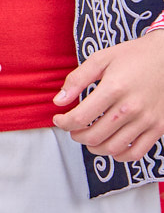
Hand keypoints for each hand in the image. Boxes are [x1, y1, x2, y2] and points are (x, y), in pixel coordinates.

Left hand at [52, 29, 163, 159]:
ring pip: (113, 148)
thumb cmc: (133, 56)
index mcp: (114, 89)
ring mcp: (147, 120)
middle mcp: (131, 108)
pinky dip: (119, 155)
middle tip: (72, 129)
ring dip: (94, 147)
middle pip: (95, 135)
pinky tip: (110, 145)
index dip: (63, 122)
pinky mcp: (158, 128)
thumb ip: (76, 80)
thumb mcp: (100, 59)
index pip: (81, 117)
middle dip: (76, 136)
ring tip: (87, 138)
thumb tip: (59, 101)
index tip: (58, 119)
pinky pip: (137, 153)